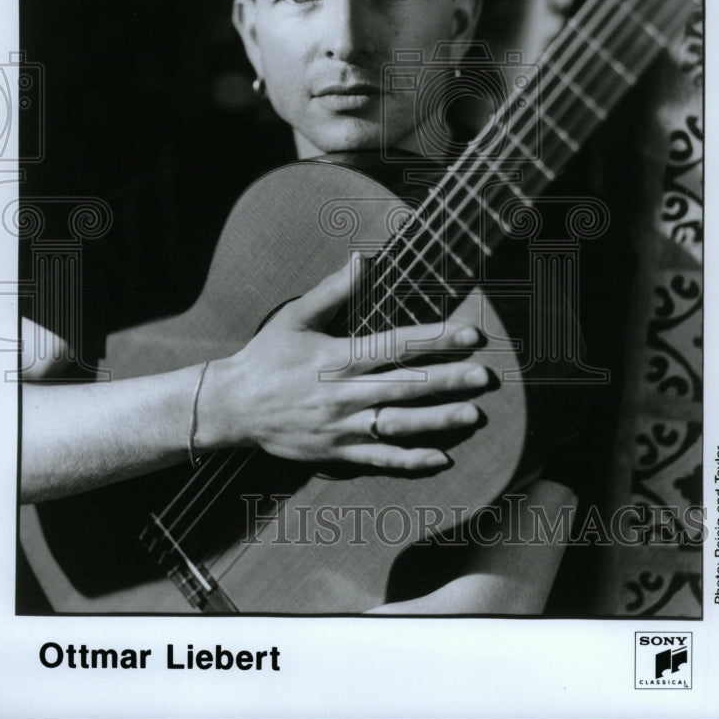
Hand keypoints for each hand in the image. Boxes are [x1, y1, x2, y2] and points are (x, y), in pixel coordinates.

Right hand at [198, 258, 494, 468]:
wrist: (234, 406)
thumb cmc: (267, 356)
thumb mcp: (294, 317)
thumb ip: (333, 291)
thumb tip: (362, 259)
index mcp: (338, 358)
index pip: (396, 346)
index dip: (436, 340)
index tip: (469, 335)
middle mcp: (344, 394)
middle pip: (406, 386)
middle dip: (448, 380)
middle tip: (484, 377)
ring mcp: (342, 426)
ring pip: (398, 424)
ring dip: (437, 420)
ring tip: (472, 415)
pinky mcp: (337, 452)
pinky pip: (380, 458)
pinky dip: (410, 459)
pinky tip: (440, 458)